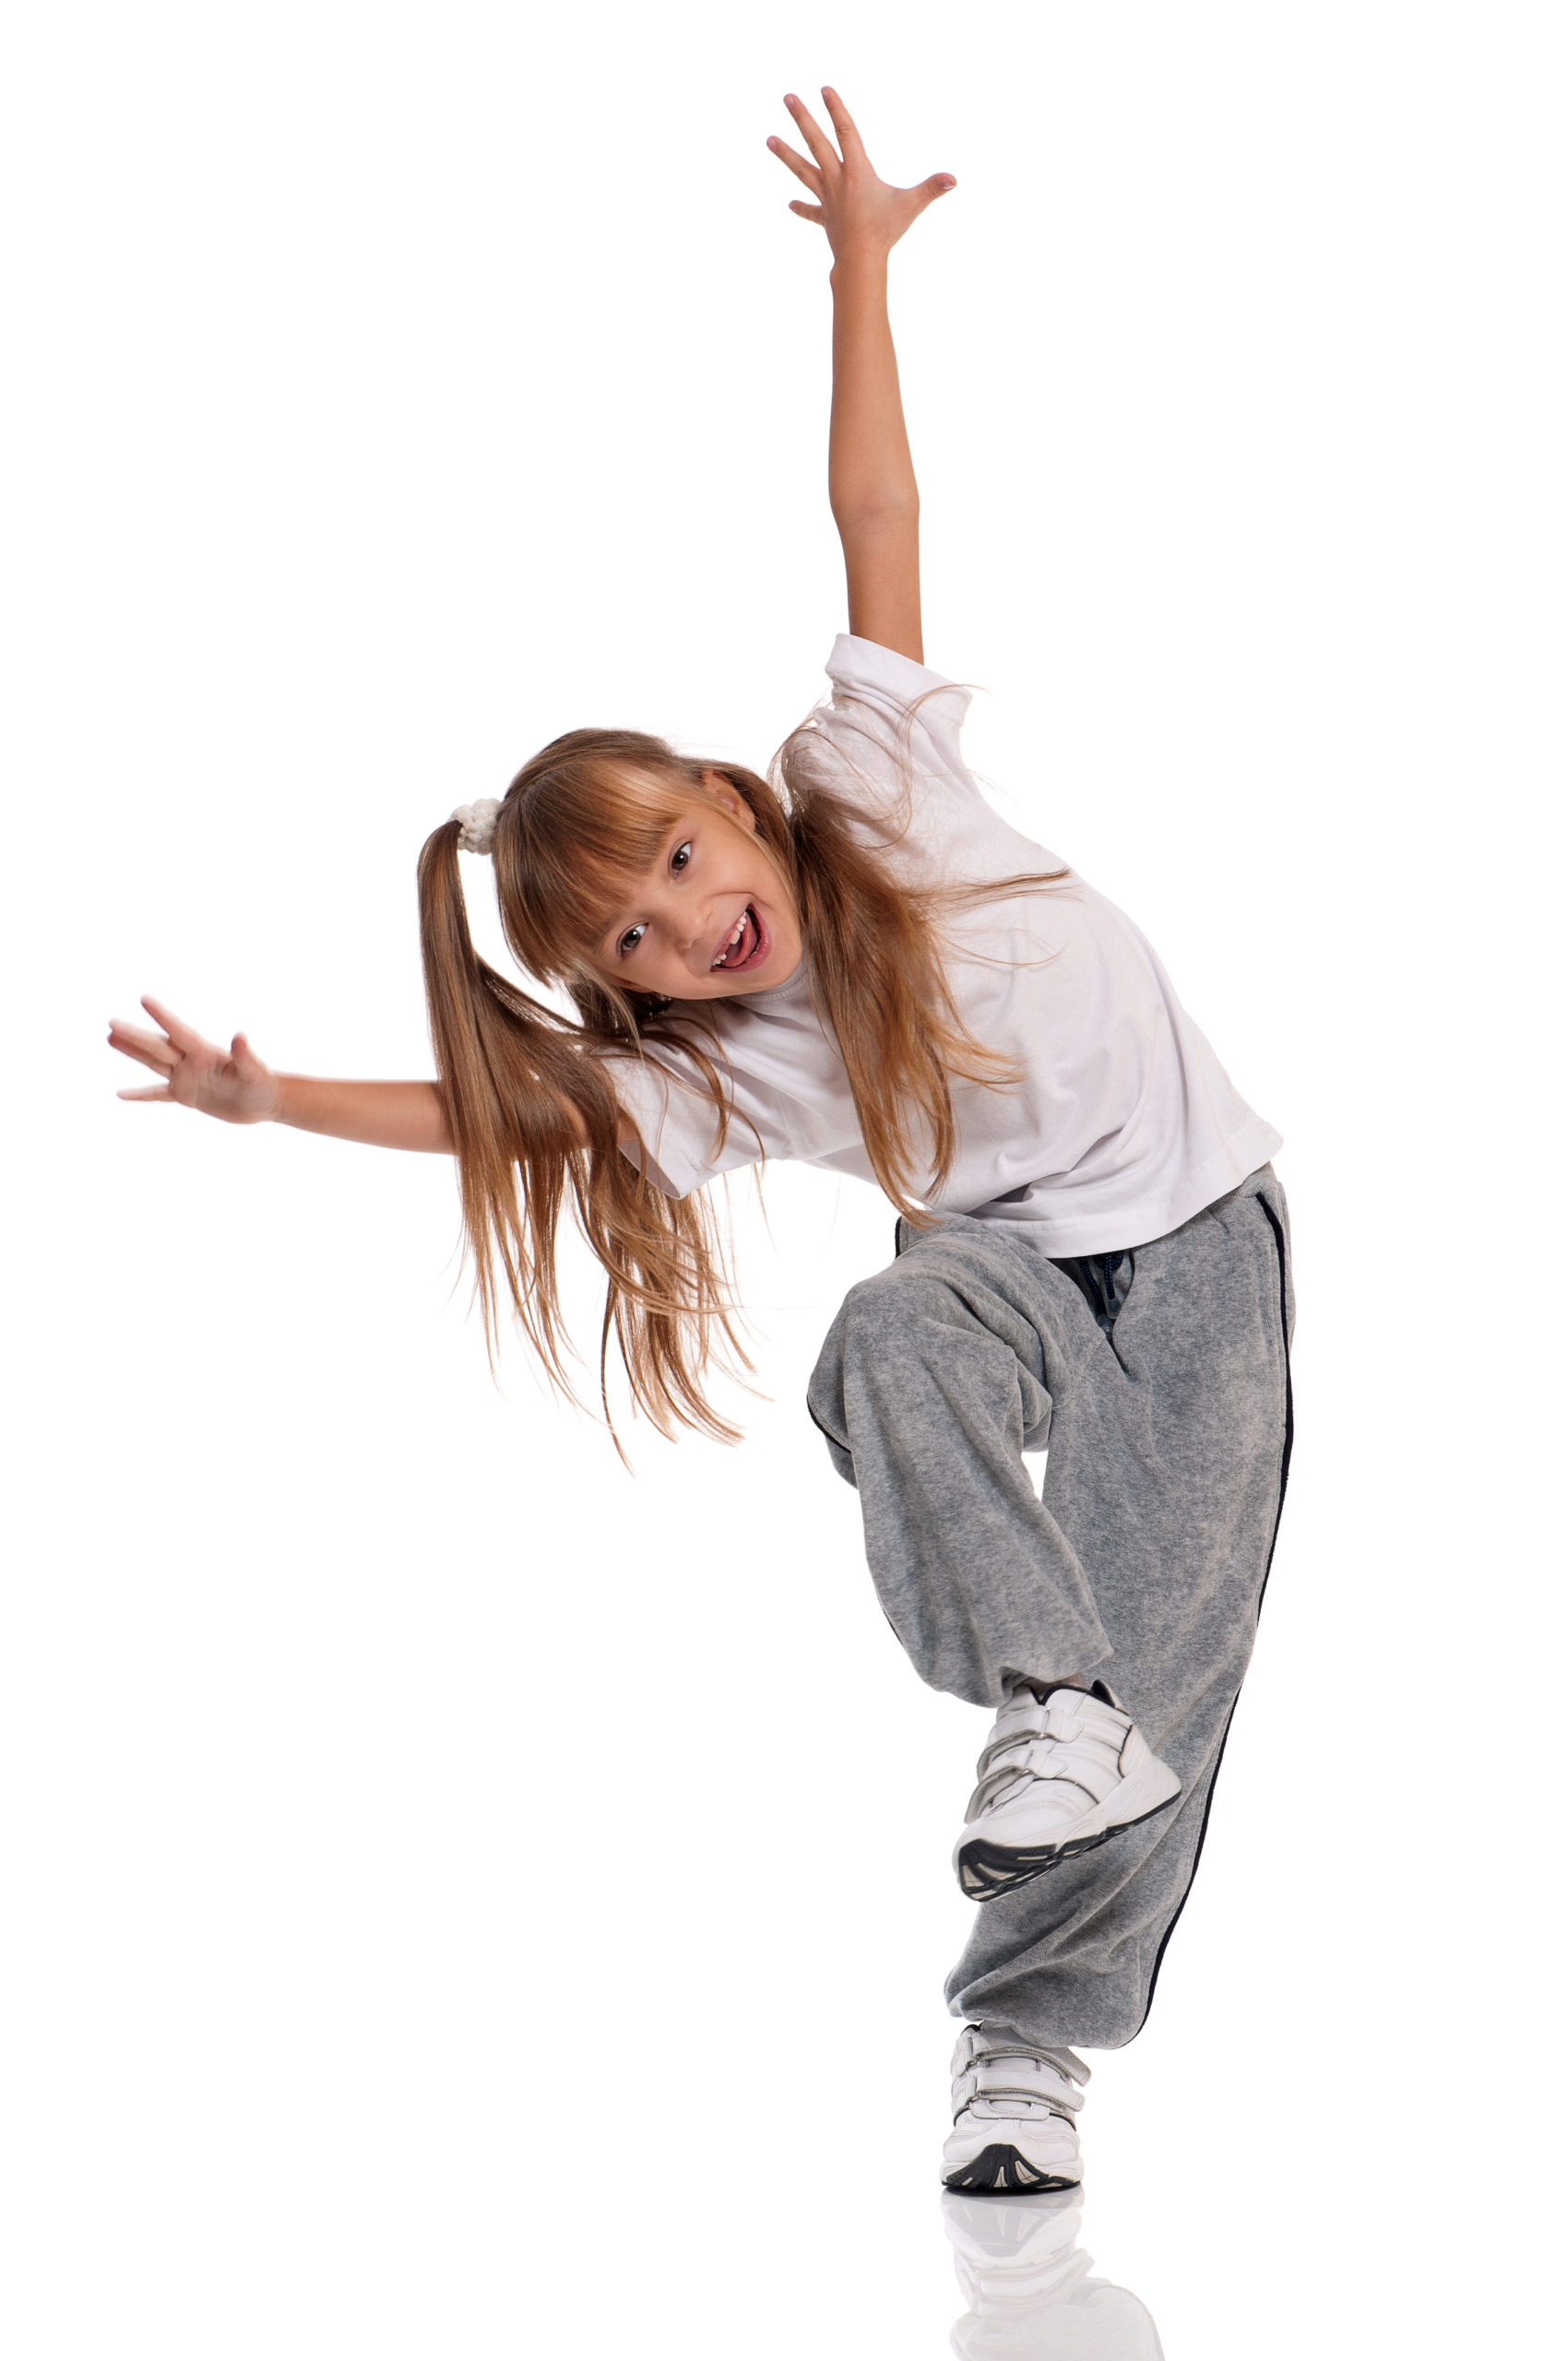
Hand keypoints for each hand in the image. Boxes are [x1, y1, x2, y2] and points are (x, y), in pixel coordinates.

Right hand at [109, 996, 282, 1124]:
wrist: (265, 1103)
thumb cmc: (263, 1085)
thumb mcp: (255, 1072)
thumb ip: (245, 1055)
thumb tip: (240, 1035)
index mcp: (205, 1053)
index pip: (179, 1032)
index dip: (162, 1016)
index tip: (144, 999)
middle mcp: (191, 1061)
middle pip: (158, 1047)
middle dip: (135, 1036)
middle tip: (111, 1022)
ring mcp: (186, 1077)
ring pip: (154, 1063)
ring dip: (133, 1052)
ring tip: (110, 1037)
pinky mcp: (186, 1096)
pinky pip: (158, 1094)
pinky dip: (140, 1095)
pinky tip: (121, 1094)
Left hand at [767, 88, 954, 266]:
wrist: (860, 261)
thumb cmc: (885, 231)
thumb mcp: (911, 206)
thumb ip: (931, 189)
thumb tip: (953, 179)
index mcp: (856, 171)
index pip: (846, 132)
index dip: (836, 109)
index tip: (824, 89)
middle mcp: (837, 180)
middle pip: (816, 143)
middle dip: (802, 119)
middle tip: (787, 97)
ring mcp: (828, 199)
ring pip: (803, 171)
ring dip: (786, 154)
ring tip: (769, 139)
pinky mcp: (826, 219)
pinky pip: (811, 211)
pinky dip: (802, 208)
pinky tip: (790, 205)